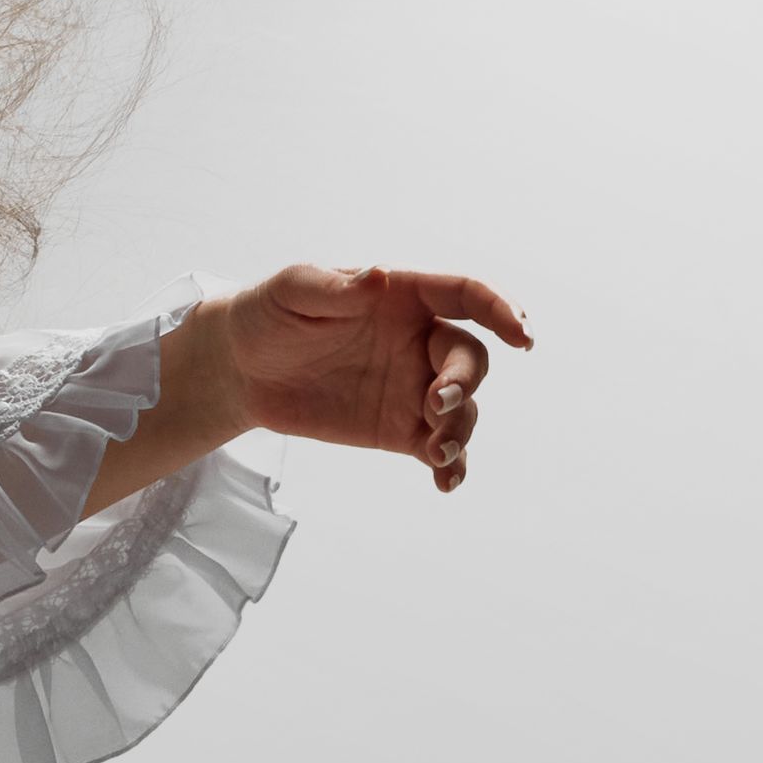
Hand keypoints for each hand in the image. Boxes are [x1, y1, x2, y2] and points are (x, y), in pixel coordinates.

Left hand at [212, 262, 533, 492]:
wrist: (240, 367)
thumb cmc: (269, 313)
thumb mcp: (293, 290)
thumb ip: (335, 287)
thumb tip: (381, 279)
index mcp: (405, 297)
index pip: (467, 296)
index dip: (502, 310)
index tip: (522, 337)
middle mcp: (419, 341)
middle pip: (469, 359)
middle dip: (464, 382)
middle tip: (435, 404)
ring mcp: (412, 387)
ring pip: (462, 408)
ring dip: (460, 429)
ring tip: (437, 451)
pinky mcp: (397, 429)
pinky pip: (438, 447)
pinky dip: (451, 466)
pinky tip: (446, 482)